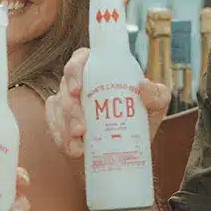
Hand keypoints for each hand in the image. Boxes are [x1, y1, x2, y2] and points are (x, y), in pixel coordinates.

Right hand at [45, 48, 169, 159]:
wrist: (132, 149)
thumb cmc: (142, 119)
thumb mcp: (157, 106)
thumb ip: (157, 94)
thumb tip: (143, 85)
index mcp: (99, 69)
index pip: (79, 60)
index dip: (74, 72)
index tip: (78, 91)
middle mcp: (80, 82)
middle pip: (65, 87)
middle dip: (70, 110)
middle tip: (81, 130)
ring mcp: (68, 102)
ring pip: (56, 108)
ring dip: (64, 128)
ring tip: (78, 148)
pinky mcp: (61, 121)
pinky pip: (52, 125)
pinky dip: (60, 138)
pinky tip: (72, 150)